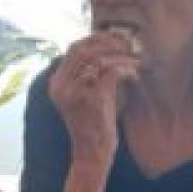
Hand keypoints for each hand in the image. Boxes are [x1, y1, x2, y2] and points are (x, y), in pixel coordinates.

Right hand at [48, 30, 141, 164]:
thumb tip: (110, 48)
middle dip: (109, 43)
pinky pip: (110, 72)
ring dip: (122, 56)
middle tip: (129, 45)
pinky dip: (126, 69)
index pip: (74, 49)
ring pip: (99, 59)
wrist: (92, 153)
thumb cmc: (94, 125)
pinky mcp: (91, 99)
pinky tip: (134, 75)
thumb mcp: (86, 96)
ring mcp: (74, 92)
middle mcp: (61, 87)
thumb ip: (90, 74)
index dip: (96, 39)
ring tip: (136, 60)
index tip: (116, 38)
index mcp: (56, 84)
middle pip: (84, 50)